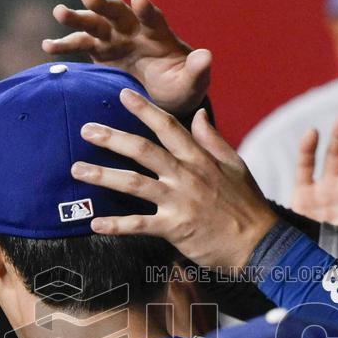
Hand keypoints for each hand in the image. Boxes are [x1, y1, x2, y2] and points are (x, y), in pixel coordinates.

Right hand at [43, 0, 210, 115]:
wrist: (162, 98)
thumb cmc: (180, 87)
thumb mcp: (192, 83)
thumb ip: (198, 71)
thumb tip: (206, 56)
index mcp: (158, 34)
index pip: (152, 18)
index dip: (146, 10)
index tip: (139, 1)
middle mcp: (134, 30)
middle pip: (117, 13)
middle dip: (104, 4)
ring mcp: (114, 39)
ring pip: (94, 24)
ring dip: (78, 17)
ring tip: (60, 12)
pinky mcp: (99, 52)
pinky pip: (80, 46)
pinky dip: (64, 45)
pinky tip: (48, 46)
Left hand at [71, 88, 277, 270]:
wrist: (260, 243)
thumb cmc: (247, 205)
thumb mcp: (236, 166)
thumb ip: (213, 140)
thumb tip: (199, 115)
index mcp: (200, 158)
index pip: (168, 126)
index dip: (144, 109)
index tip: (123, 94)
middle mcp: (186, 175)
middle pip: (142, 150)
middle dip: (111, 138)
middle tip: (85, 130)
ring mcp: (179, 201)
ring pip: (133, 183)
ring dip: (102, 175)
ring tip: (77, 170)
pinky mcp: (175, 228)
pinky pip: (138, 224)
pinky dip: (115, 224)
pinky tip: (94, 223)